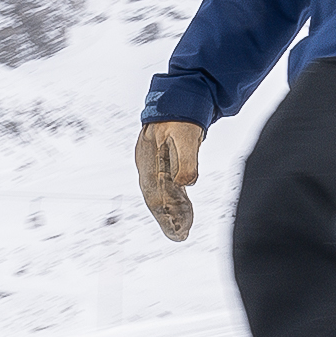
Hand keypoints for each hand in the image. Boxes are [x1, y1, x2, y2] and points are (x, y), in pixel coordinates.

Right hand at [134, 118, 202, 241]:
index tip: (179, 230)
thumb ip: (187, 160)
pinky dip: (174, 201)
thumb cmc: (182, 118)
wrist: (178, 100)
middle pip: (155, 199)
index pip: (155, 196)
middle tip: (180, 236)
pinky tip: (182, 211)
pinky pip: (166, 187)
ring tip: (181, 231)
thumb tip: (187, 184)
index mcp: (149, 161)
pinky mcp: (162, 164)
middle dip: (167, 219)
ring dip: (170, 213)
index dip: (166, 215)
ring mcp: (154, 165)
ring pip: (160, 195)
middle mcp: (148, 166)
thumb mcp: (186, 137)